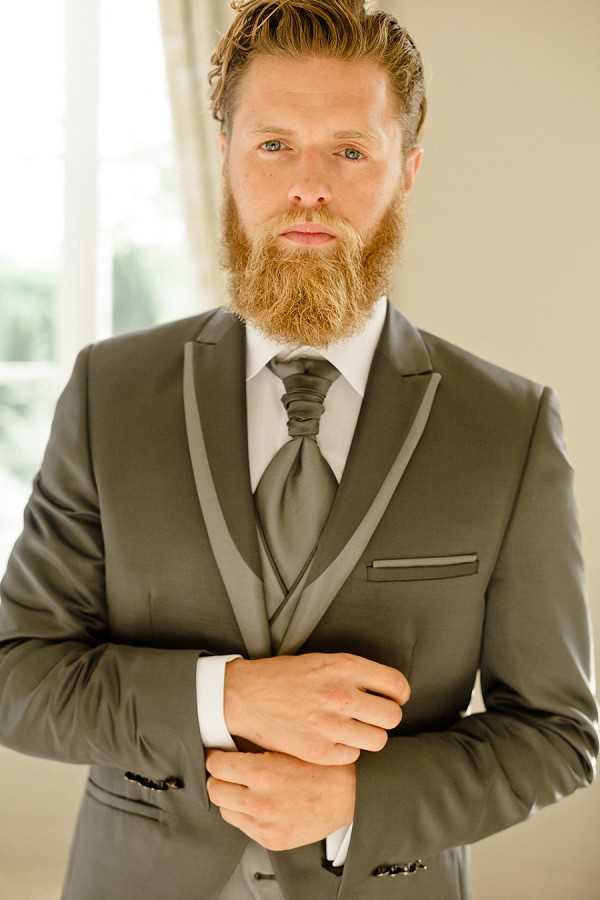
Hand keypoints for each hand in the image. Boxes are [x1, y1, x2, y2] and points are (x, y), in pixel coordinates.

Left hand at [205, 748, 355, 851]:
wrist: (349, 796)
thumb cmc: (320, 765)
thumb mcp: (289, 745)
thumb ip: (258, 745)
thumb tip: (228, 742)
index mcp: (263, 772)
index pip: (216, 765)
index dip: (216, 757)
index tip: (220, 755)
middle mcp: (260, 800)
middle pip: (215, 789)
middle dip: (219, 778)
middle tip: (227, 770)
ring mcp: (264, 824)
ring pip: (225, 810)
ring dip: (231, 797)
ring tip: (244, 787)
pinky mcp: (271, 840)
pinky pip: (243, 826)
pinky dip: (246, 815)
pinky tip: (259, 802)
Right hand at [224, 651, 409, 765]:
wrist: (246, 696)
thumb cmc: (285, 676)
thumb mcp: (322, 661)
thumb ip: (354, 674)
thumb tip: (386, 689)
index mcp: (345, 667)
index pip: (396, 685)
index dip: (399, 694)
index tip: (393, 698)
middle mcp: (342, 695)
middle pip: (392, 716)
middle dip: (386, 717)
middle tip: (372, 716)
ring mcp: (331, 725)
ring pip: (378, 740)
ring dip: (369, 735)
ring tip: (353, 729)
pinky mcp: (320, 751)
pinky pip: (353, 755)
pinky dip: (346, 750)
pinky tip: (333, 739)